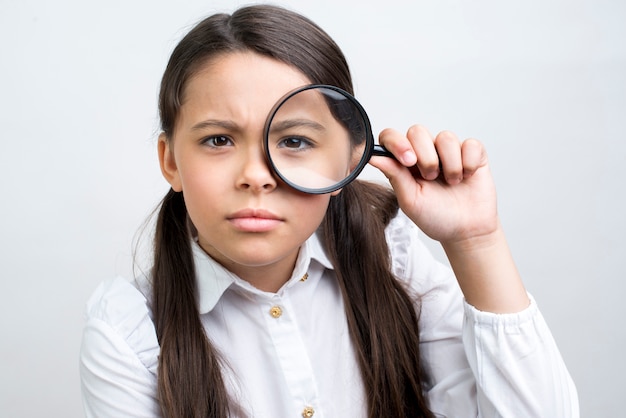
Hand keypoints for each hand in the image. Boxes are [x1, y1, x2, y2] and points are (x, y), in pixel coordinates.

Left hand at [370, 124, 528, 312]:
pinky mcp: (472, 153)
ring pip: (446, 137)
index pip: (391, 137)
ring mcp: (449, 151)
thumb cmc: (435, 217)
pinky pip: (470, 144)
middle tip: (431, 177)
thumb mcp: (410, 200)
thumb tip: (372, 156)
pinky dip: (469, 162)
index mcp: (404, 162)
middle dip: (426, 156)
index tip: (408, 161)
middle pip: (417, 131)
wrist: (465, 231)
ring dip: (449, 163)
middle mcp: (425, 152)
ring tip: (452, 182)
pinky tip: (467, 176)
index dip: (397, 143)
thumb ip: (394, 175)